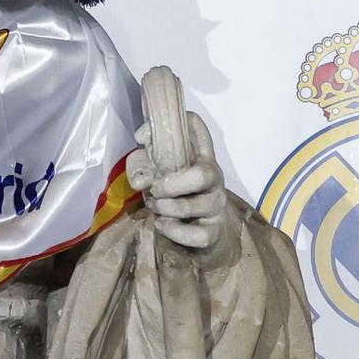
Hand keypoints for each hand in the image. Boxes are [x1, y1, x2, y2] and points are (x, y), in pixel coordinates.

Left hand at [126, 110, 238, 270]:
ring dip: (166, 208)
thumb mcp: (154, 174)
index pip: (198, 130)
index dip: (181, 124)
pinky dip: (173, 230)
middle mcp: (214, 179)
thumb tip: (140, 174)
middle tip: (154, 189)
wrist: (200, 233)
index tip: (146, 135)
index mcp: (201, 158)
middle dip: (172, 183)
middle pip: (204, 174)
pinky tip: (162, 224)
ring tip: (154, 207)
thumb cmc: (175, 194)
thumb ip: (142, 166)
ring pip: (195, 206)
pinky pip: (196, 234)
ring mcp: (217, 206)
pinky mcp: (214, 232)